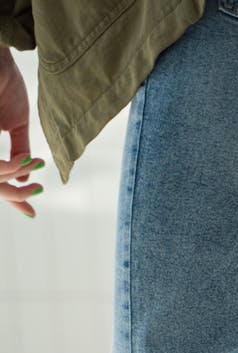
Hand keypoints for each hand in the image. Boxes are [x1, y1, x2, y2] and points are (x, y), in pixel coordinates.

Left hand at [0, 48, 44, 216]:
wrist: (0, 55)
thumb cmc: (5, 80)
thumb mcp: (16, 122)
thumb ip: (20, 149)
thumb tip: (28, 174)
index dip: (12, 195)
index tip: (31, 212)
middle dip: (13, 197)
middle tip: (33, 204)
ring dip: (14, 180)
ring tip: (34, 177)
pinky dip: (10, 167)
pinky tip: (25, 166)